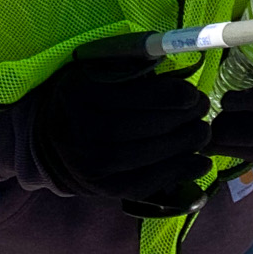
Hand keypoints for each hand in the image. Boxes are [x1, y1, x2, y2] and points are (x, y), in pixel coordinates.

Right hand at [28, 49, 211, 202]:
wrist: (49, 140)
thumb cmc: (84, 96)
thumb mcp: (96, 71)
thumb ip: (129, 67)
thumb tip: (172, 64)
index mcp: (77, 94)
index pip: (127, 99)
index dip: (165, 97)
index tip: (191, 94)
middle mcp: (77, 133)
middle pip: (136, 130)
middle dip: (178, 121)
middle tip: (203, 110)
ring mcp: (88, 165)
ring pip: (142, 159)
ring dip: (181, 147)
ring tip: (203, 133)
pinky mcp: (101, 189)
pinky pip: (143, 184)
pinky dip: (176, 174)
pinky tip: (199, 163)